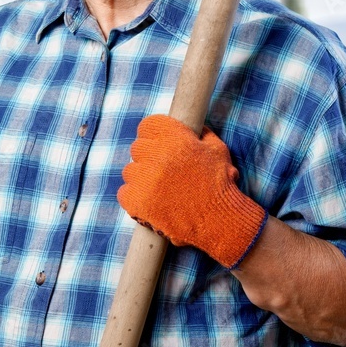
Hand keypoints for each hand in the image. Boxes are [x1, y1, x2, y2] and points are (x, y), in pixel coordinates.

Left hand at [117, 114, 267, 268]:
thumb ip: (202, 134)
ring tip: (162, 192)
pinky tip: (152, 203)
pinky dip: (135, 199)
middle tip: (163, 173)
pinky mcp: (135, 200)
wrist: (219, 221)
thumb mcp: (217, 150)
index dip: (153, 136)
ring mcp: (143, 178)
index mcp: (174, 138)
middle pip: (137, 149)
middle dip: (149, 159)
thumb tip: (193, 125)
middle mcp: (156, 155)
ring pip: (130, 171)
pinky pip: (124, 192)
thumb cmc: (220, 185)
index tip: (159, 147)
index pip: (148, 126)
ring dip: (142, 180)